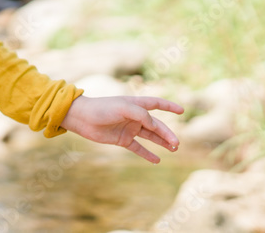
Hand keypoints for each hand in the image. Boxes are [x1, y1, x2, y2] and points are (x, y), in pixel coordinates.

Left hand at [61, 95, 183, 163]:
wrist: (82, 118)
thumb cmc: (103, 108)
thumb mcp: (125, 108)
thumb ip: (143, 116)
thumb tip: (157, 127)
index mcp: (135, 104)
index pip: (156, 104)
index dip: (169, 106)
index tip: (181, 110)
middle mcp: (134, 116)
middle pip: (156, 125)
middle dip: (167, 133)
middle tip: (177, 144)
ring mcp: (129, 128)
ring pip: (150, 136)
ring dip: (161, 142)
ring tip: (173, 149)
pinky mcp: (122, 139)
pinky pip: (138, 148)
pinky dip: (147, 154)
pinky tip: (157, 160)